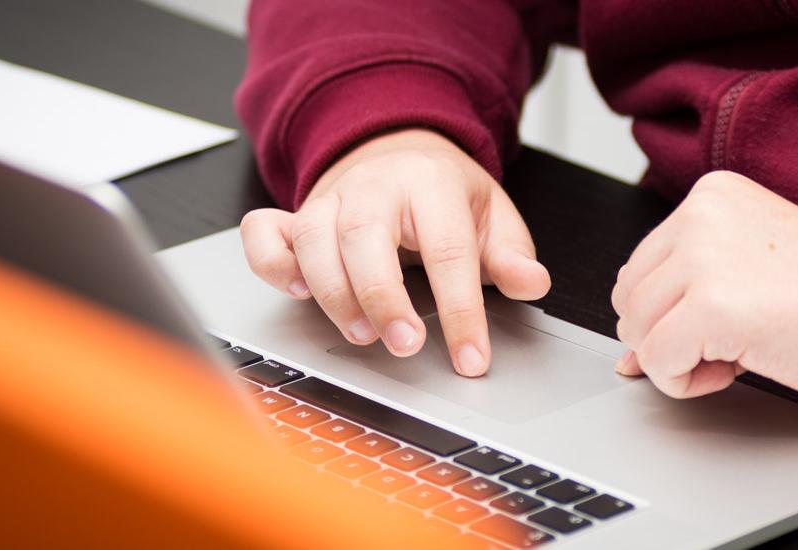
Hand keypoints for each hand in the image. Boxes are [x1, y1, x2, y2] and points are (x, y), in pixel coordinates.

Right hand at [240, 128, 549, 375]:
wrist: (398, 148)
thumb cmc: (444, 193)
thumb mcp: (491, 215)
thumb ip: (512, 254)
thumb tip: (532, 283)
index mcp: (432, 182)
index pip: (448, 249)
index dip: (461, 310)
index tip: (471, 358)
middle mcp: (375, 186)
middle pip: (366, 237)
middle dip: (382, 297)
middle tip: (406, 345)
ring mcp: (330, 198)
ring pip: (314, 240)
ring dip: (333, 294)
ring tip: (363, 335)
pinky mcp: (296, 215)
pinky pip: (265, 232)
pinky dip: (271, 263)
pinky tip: (295, 292)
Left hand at [610, 171, 797, 400]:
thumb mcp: (748, 275)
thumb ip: (683, 300)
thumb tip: (628, 357)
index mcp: (709, 198)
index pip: (640, 268)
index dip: (669, 312)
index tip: (719, 322)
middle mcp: (700, 216)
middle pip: (629, 298)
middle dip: (665, 335)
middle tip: (725, 343)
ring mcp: (703, 258)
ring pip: (637, 330)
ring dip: (677, 360)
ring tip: (734, 353)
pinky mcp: (710, 305)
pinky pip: (657, 360)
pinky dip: (684, 382)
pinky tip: (733, 369)